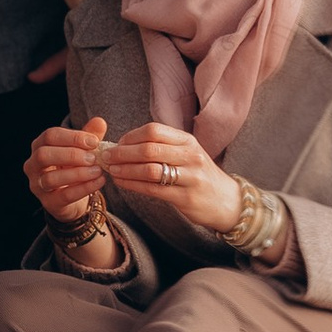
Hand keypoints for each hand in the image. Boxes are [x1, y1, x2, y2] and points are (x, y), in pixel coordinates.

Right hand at [24, 117, 108, 218]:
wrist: (73, 197)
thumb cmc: (73, 167)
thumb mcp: (82, 149)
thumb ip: (89, 136)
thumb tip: (100, 122)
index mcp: (39, 146)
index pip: (50, 135)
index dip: (73, 137)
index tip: (94, 141)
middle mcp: (33, 165)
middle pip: (44, 155)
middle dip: (71, 155)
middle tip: (93, 157)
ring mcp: (37, 185)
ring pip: (51, 178)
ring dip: (77, 173)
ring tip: (98, 170)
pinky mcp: (48, 202)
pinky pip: (64, 195)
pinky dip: (83, 188)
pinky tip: (99, 182)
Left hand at [100, 121, 243, 238]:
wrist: (226, 200)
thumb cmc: (198, 175)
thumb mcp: (186, 154)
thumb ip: (161, 147)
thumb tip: (124, 144)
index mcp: (187, 141)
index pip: (154, 131)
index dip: (130, 136)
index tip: (116, 143)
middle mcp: (190, 155)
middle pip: (149, 148)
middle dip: (123, 153)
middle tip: (106, 157)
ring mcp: (189, 176)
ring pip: (150, 169)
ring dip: (125, 170)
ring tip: (111, 171)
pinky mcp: (185, 197)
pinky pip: (153, 189)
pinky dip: (132, 185)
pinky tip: (121, 183)